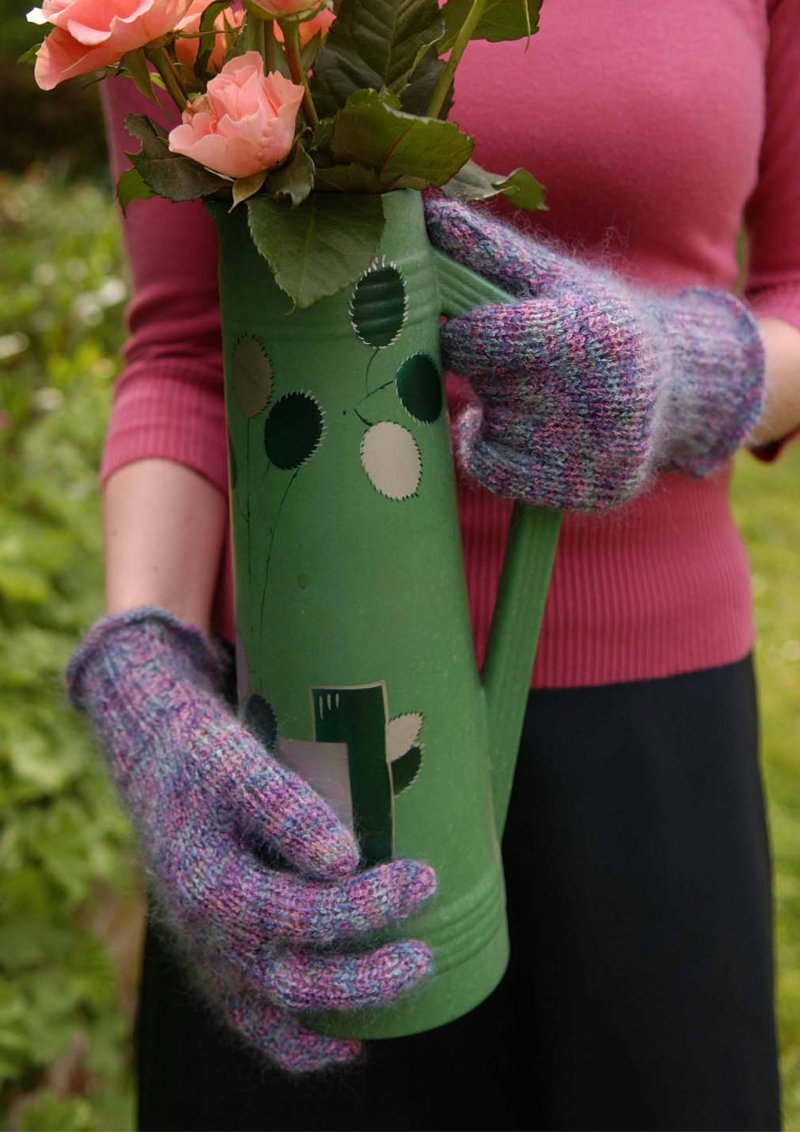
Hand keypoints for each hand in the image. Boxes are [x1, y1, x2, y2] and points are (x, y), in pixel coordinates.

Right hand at [67, 608, 435, 1071]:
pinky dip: (295, 1041)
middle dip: (367, 979)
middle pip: (293, 983)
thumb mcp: (237, 762)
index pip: (301, 915)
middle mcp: (206, 934)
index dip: (367, 906)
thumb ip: (286, 808)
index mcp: (210, 887)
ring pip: (272, 1017)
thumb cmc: (203, 754)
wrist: (155, 758)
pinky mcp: (215, 954)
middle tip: (426, 954)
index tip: (424, 878)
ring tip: (400, 996)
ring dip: (341, 1016)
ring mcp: (208, 952)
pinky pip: (251, 1019)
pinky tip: (346, 1041)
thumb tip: (345, 860)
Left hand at [425, 197, 764, 510]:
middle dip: (480, 367)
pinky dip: (486, 448)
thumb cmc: (599, 324)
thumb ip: (489, 250)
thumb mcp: (558, 279)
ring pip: (482, 424)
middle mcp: (591, 399)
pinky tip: (518, 431)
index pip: (484, 338)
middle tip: (508, 361)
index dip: (462, 335)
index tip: (465, 331)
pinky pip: (487, 468)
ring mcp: (584, 452)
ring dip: (488, 407)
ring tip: (531, 394)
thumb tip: (424, 209)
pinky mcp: (574, 491)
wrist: (673, 397)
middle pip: (482, 380)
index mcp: (585, 335)